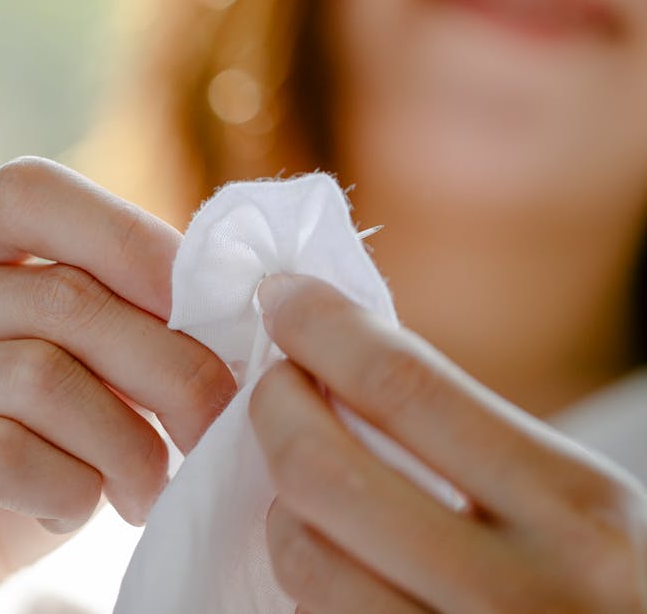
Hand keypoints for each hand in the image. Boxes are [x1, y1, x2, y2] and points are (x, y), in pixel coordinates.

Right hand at [0, 157, 234, 612]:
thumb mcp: (53, 380)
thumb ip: (105, 324)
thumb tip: (220, 300)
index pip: (25, 194)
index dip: (128, 238)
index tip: (206, 306)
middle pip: (55, 294)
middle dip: (168, 363)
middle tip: (216, 423)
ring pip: (37, 376)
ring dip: (127, 442)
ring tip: (149, 487)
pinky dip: (70, 488)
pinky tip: (77, 508)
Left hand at [250, 273, 646, 612]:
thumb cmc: (609, 587)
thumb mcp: (579, 502)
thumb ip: (473, 437)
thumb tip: (340, 351)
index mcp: (575, 510)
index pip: (404, 387)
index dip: (323, 330)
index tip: (283, 299)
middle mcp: (518, 591)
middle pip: (323, 469)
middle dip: (273, 408)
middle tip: (273, 386)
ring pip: (303, 556)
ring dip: (284, 507)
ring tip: (311, 490)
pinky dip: (309, 579)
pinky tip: (338, 560)